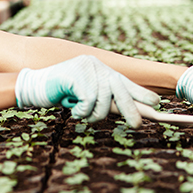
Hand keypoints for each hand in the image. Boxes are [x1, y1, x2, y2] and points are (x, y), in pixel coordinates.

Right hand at [15, 55, 159, 127]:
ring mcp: (87, 68)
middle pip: (120, 91)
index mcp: (101, 70)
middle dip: (130, 111)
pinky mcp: (76, 74)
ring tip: (80, 113)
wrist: (35, 86)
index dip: (141, 93)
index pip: (126, 82)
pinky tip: (71, 107)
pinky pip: (88, 102)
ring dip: (92, 115)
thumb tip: (132, 114)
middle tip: (137, 126)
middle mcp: (97, 66)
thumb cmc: (62, 94)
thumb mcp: (87, 98)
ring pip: (102, 102)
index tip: (157, 103)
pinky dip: (80, 111)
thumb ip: (106, 102)